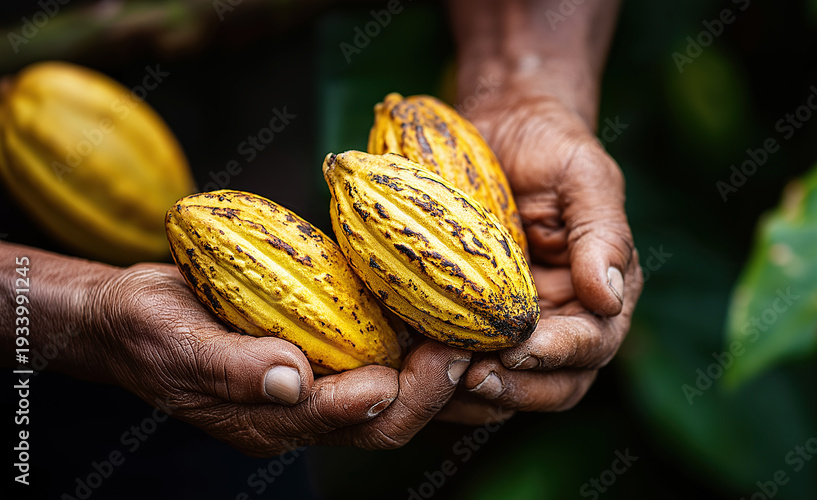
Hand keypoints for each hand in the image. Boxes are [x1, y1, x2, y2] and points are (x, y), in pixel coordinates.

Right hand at [87, 263, 470, 455]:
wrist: (130, 318)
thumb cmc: (147, 331)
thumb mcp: (177, 344)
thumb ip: (232, 367)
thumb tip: (291, 380)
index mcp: (272, 420)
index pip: (354, 421)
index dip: (404, 394)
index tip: (442, 355)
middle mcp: (304, 413)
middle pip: (390, 420)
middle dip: (439, 388)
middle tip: (477, 344)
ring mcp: (315, 387)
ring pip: (395, 399)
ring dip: (442, 376)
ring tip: (486, 339)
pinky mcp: (320, 357)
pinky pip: (380, 363)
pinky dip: (418, 350)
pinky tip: (447, 320)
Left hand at [436, 93, 642, 423]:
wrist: (502, 129)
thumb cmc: (550, 147)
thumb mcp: (585, 177)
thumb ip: (603, 234)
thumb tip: (610, 297)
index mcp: (602, 294)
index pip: (593, 344)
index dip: (557, 354)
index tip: (518, 349)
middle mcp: (567, 322)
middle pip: (557, 385)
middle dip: (518, 388)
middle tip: (472, 378)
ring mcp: (521, 329)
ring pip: (512, 388)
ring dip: (479, 395)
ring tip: (439, 381)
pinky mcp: (476, 327)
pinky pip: (468, 368)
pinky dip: (446, 379)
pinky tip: (415, 368)